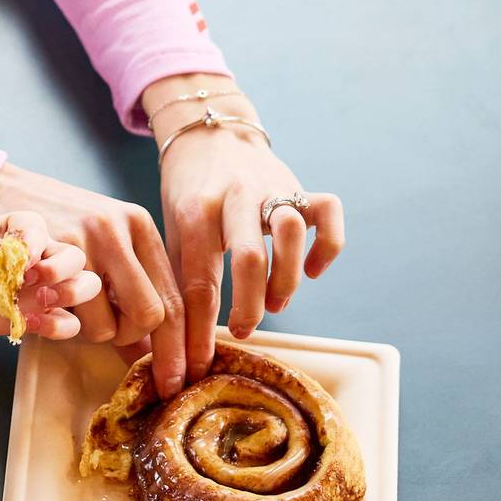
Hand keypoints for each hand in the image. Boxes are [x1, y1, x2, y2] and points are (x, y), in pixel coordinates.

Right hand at [0, 161, 180, 360]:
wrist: (2, 188)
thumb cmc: (56, 222)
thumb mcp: (104, 243)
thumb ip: (132, 286)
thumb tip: (153, 349)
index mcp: (139, 226)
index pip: (174, 298)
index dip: (177, 347)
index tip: (175, 382)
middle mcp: (119, 228)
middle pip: (150, 315)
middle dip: (130, 337)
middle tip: (109, 332)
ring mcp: (83, 238)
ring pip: (108, 324)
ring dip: (92, 331)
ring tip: (72, 308)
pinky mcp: (49, 249)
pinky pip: (70, 316)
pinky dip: (62, 323)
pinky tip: (51, 304)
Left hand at [0, 213, 101, 339]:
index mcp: (22, 228)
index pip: (40, 230)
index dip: (34, 245)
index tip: (20, 260)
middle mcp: (40, 255)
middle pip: (76, 258)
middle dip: (62, 271)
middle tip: (30, 281)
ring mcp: (43, 286)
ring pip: (84, 287)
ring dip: (71, 295)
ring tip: (41, 301)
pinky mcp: (38, 315)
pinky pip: (67, 323)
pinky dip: (58, 327)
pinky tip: (29, 323)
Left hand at [145, 76, 345, 389]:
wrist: (208, 134)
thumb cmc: (187, 195)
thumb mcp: (172, 231)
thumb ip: (180, 280)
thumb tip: (174, 349)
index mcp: (194, 210)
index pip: (199, 279)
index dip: (198, 330)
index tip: (196, 366)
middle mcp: (235, 195)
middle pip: (249, 257)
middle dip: (248, 306)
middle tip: (243, 331)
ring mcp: (271, 187)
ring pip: (290, 234)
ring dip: (286, 279)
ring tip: (276, 304)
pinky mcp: (300, 185)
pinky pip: (328, 213)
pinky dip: (326, 247)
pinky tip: (313, 271)